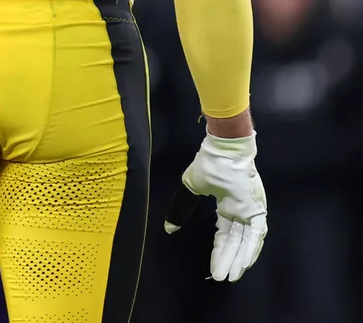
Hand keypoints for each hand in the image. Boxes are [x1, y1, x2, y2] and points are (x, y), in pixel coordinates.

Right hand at [163, 133, 267, 281]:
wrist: (224, 149)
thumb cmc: (209, 163)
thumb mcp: (191, 188)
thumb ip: (182, 208)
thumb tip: (169, 227)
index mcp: (228, 205)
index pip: (225, 234)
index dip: (219, 251)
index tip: (214, 267)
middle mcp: (242, 211)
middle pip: (235, 242)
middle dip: (227, 260)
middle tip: (220, 278)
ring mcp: (251, 210)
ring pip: (246, 241)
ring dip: (239, 259)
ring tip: (231, 276)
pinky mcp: (256, 209)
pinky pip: (256, 234)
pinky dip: (251, 249)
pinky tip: (245, 263)